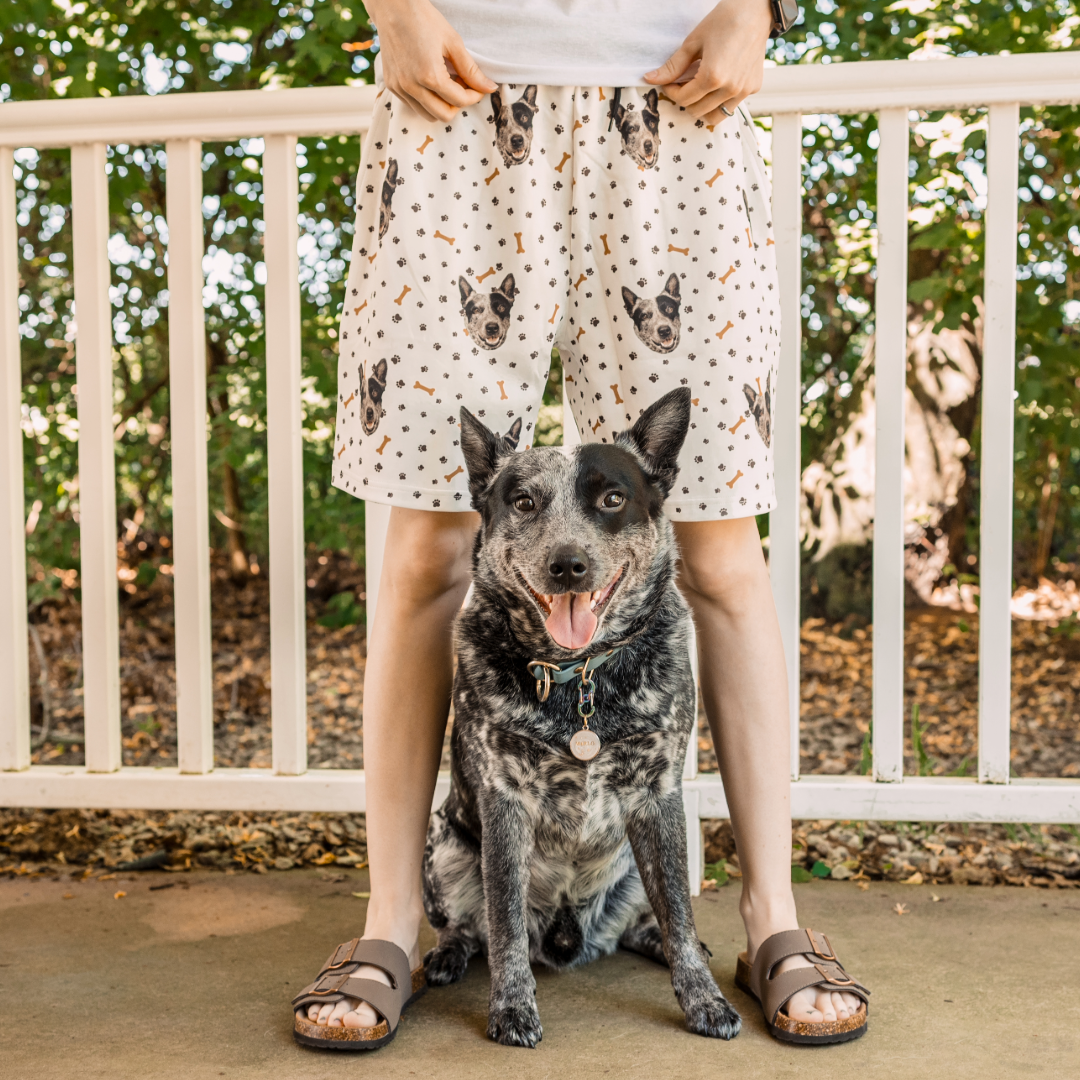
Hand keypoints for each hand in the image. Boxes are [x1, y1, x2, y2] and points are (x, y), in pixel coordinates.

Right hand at [366, 0, 496, 121]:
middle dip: (458, 104)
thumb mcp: (453, 42)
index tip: (478, 87)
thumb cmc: (423, 19)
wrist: (392, 7)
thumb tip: (490, 88)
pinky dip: (427, 101)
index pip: (460, 101)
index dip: (474, 96)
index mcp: (430, 76)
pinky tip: (432, 82)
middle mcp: (412, 87)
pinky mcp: (392, 86)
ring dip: (442, 105)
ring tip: (447, 84)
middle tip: (463, 86)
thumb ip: (471, 70)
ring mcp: (400, 88)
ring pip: (428, 115)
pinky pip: (414, 105)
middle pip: (444, 115)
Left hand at [644, 0, 772, 125]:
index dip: (671, 92)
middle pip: (697, 111)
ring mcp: (744, 90)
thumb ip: (673, 66)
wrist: (755, 10)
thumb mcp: (693, 42)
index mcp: (713, 77)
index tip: (670, 82)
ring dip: (703, 106)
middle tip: (683, 83)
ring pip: (714, 116)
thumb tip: (650, 79)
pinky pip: (731, 106)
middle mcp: (730, 88)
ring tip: (699, 88)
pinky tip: (717, 84)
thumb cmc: (724, 20)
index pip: (684, 99)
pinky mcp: (753, 87)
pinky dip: (720, 101)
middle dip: (685, 100)